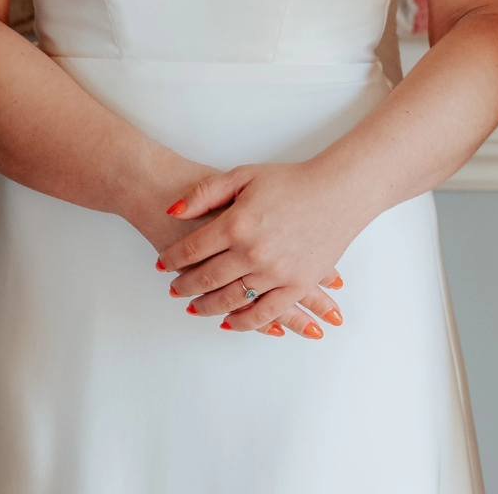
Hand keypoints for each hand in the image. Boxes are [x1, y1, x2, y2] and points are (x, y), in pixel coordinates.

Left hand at [158, 163, 356, 339]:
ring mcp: (275, 273)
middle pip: (207, 278)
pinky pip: (264, 313)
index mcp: (237, 224)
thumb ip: (206, 193)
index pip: (192, 249)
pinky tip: (228, 322)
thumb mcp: (243, 176)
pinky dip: (243, 322)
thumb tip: (173, 210)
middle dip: (185, 286)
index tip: (162, 264)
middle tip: (173, 289)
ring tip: (193, 307)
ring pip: (231, 300)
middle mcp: (252, 252)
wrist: (336, 192)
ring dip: (207, 306)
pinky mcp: (296, 286)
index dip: (173, 258)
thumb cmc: (290, 181)